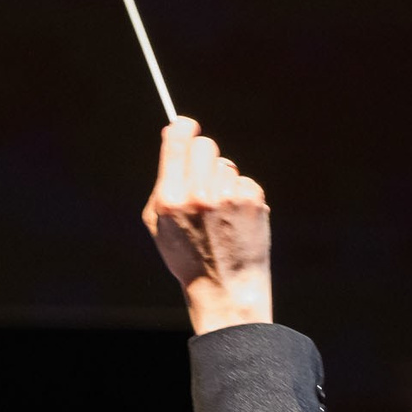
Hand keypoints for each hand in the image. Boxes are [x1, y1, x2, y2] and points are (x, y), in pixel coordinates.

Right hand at [141, 117, 271, 334]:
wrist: (223, 287)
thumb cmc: (187, 255)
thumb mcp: (159, 223)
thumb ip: (163, 180)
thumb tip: (173, 136)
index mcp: (170, 199)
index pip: (178, 140)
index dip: (183, 127)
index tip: (187, 124)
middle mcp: (199, 195)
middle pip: (205, 145)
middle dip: (203, 155)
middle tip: (202, 176)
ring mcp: (228, 197)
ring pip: (225, 165)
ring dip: (222, 181)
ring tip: (220, 212)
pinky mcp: (252, 201)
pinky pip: (244, 181)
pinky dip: (241, 195)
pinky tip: (236, 219)